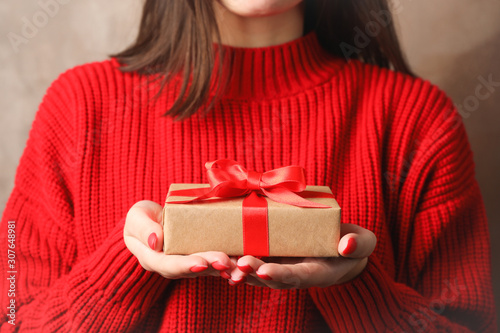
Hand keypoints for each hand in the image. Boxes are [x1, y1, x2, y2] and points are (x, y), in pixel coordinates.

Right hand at [123, 200, 233, 279]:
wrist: (152, 219)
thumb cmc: (142, 217)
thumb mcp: (136, 217)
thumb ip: (142, 227)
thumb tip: (154, 241)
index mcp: (152, 258)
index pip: (167, 265)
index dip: (185, 266)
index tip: (201, 263)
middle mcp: (170, 266)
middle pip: (190, 269)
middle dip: (209, 265)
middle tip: (225, 262)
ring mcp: (186, 263)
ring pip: (205, 268)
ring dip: (221, 267)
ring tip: (237, 264)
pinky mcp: (199, 258)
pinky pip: (213, 262)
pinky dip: (227, 261)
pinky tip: (241, 260)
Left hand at [227, 224, 375, 288]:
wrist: (341, 249)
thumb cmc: (352, 245)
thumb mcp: (363, 243)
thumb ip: (359, 244)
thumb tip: (347, 245)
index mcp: (315, 271)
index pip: (297, 276)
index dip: (282, 275)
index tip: (267, 272)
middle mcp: (294, 273)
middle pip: (271, 277)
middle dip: (254, 272)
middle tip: (238, 265)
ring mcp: (281, 266)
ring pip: (256, 272)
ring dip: (239, 270)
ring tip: (222, 263)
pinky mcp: (272, 256)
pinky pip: (252, 261)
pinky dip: (236, 261)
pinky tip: (219, 256)